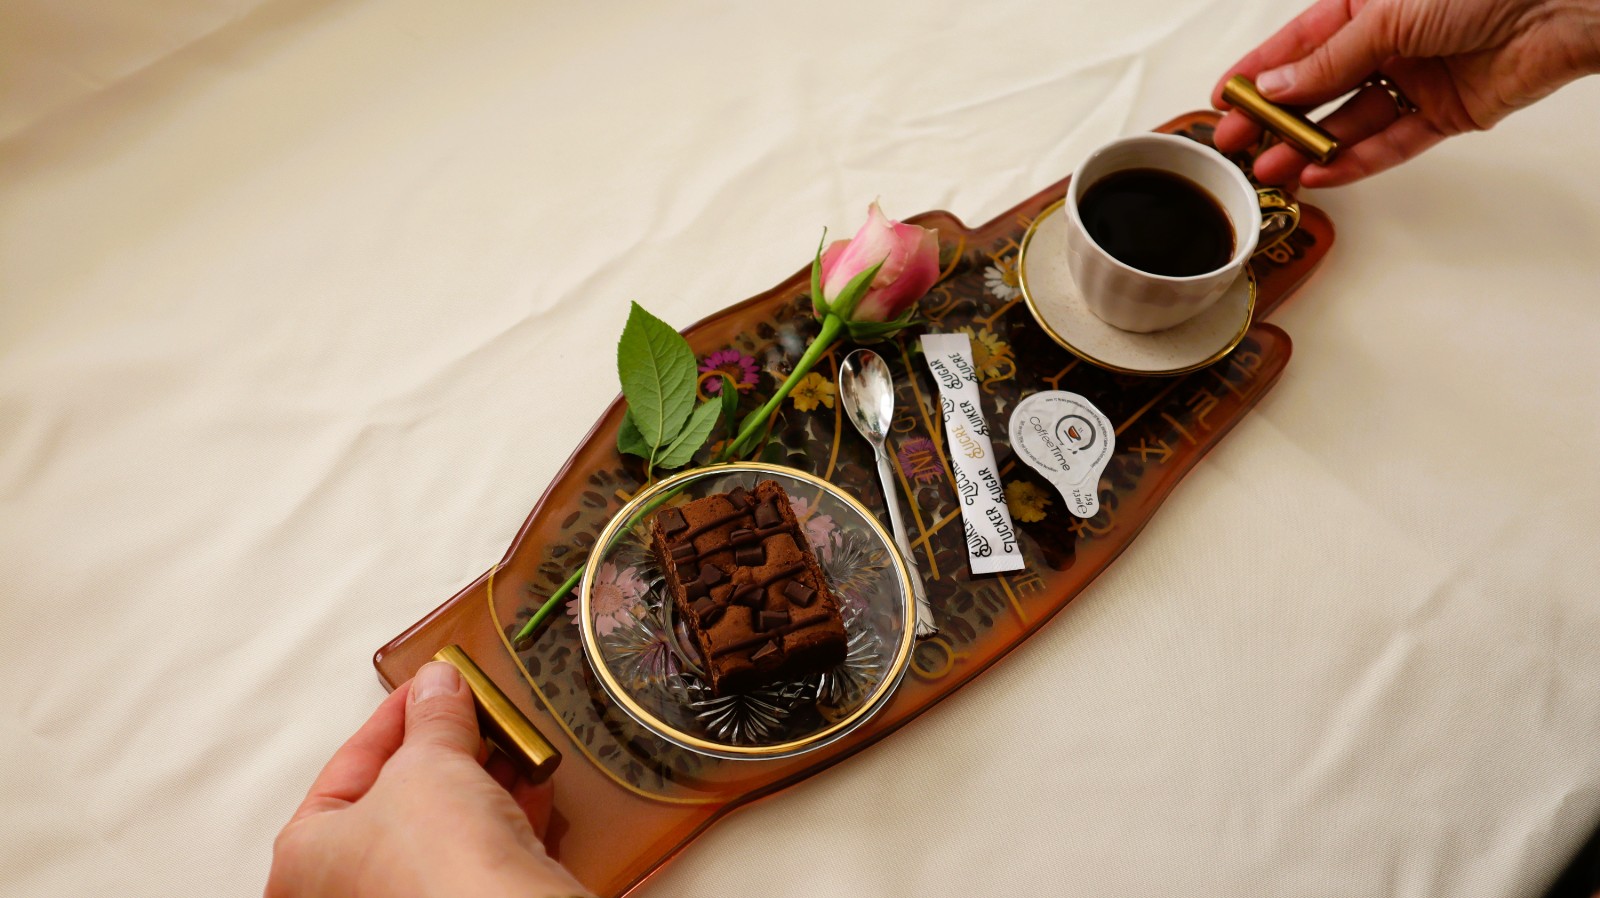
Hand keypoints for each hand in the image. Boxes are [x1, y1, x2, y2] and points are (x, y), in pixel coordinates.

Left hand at [266, 662, 592, 897]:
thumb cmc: (433, 868)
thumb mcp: (429, 762)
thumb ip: (433, 717)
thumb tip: (437, 687)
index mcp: (306, 858)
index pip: (348, 765)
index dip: (394, 716)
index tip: (424, 688)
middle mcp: (348, 887)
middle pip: (398, 795)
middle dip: (442, 747)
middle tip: (465, 709)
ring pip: (443, 826)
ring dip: (479, 778)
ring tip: (505, 738)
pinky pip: (480, 853)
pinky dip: (503, 815)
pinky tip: (528, 781)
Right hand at [1211, 0, 1599, 186]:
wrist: (1563, 6)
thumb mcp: (1386, 14)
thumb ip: (1327, 59)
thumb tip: (1277, 86)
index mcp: (1367, 4)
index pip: (1299, 45)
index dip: (1259, 73)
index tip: (1224, 100)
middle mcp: (1390, 40)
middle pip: (1319, 88)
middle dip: (1276, 119)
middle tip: (1238, 145)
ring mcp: (1417, 78)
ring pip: (1351, 121)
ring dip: (1310, 147)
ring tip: (1274, 169)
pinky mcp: (1445, 112)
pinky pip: (1392, 143)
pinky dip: (1357, 161)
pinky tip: (1323, 172)